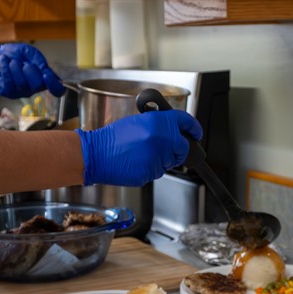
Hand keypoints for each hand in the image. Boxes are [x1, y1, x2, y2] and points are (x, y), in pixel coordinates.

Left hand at [0, 43, 65, 98]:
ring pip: (22, 83)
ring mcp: (21, 92)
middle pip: (38, 85)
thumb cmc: (15, 54)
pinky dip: (6, 68)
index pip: (57, 90)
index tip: (46, 76)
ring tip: (11, 61)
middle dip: (30, 70)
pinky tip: (3, 62)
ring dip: (15, 67)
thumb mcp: (30, 53)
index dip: (55, 86)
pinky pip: (9, 82)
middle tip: (23, 63)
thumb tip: (48, 73)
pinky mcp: (8, 93)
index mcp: (43, 79)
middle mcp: (34, 88)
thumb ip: (40, 62)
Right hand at [76, 110, 203, 186]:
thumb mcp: (138, 122)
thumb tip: (174, 131)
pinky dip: (151, 169)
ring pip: (170, 162)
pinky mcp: (151, 172)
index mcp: (157, 122)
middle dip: (177, 149)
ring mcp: (156, 157)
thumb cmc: (112, 139)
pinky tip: (138, 163)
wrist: (96, 155)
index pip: (185, 122)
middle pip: (182, 147)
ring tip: (142, 154)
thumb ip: (159, 124)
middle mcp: (160, 138)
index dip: (194, 128)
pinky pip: (158, 172)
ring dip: (162, 160)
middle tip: (164, 149)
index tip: (196, 133)